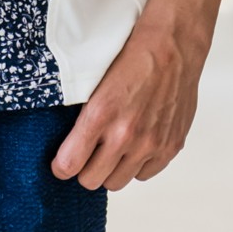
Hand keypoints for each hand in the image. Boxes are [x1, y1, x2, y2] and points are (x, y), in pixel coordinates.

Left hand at [50, 20, 202, 190]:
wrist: (171, 49)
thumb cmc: (130, 60)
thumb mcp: (94, 84)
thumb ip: (83, 118)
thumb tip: (66, 146)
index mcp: (100, 115)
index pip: (68, 165)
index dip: (61, 166)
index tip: (62, 162)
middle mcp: (125, 135)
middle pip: (91, 181)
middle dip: (85, 169)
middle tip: (87, 155)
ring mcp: (150, 144)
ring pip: (117, 182)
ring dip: (111, 169)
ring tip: (112, 149)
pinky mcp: (171, 146)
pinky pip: (144, 174)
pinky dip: (137, 165)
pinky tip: (135, 146)